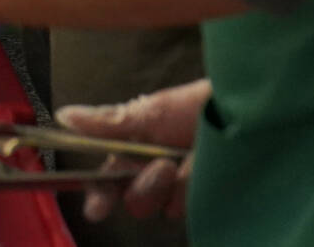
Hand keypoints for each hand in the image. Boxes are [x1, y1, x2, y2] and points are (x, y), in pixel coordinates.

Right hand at [57, 79, 207, 223]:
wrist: (249, 112)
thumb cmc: (198, 104)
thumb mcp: (152, 111)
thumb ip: (109, 121)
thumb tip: (63, 116)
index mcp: (132, 152)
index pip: (106, 181)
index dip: (99, 196)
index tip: (96, 209)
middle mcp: (152, 174)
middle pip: (134, 201)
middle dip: (145, 187)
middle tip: (162, 165)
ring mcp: (182, 190)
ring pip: (163, 208)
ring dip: (175, 188)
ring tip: (192, 161)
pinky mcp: (207, 201)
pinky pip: (193, 210)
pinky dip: (197, 192)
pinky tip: (205, 172)